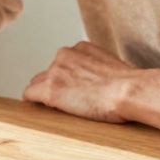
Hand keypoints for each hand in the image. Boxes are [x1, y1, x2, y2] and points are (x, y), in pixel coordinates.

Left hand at [22, 41, 137, 122]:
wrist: (129, 91)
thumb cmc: (129, 86)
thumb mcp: (113, 67)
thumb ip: (99, 69)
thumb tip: (100, 83)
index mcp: (81, 48)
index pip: (63, 63)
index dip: (66, 78)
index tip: (74, 89)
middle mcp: (65, 55)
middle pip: (48, 72)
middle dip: (55, 85)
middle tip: (69, 101)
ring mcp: (55, 72)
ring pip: (37, 84)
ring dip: (45, 94)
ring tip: (60, 108)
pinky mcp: (50, 89)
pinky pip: (29, 95)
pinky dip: (33, 102)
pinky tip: (41, 111)